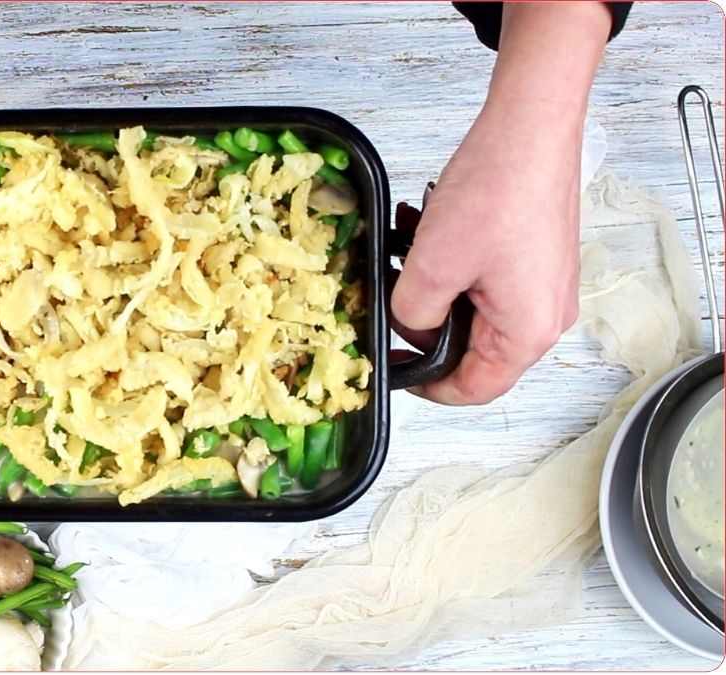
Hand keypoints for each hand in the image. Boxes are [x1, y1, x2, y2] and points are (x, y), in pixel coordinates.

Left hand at [391, 103, 581, 403]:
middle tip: (394, 298)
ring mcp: (542, 284)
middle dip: (426, 326)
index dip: (428, 387)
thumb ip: (411, 315)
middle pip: (473, 348)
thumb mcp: (432, 267)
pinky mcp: (533, 255)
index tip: (394, 370)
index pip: (474, 389)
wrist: (530, 125)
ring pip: (471, 308)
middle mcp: (545, 314)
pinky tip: (424, 231)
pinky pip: (483, 278)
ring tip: (408, 254)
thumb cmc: (498, 191)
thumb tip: (409, 327)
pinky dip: (450, 264)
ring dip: (433, 288)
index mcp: (528, 332)